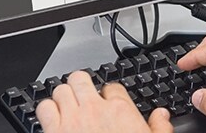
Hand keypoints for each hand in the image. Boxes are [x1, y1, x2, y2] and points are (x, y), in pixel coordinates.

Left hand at [36, 71, 172, 132]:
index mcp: (120, 110)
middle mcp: (94, 109)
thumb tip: (161, 115)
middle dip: (81, 86)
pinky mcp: (54, 131)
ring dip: (63, 97)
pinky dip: (47, 112)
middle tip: (83, 96)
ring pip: (60, 90)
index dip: (109, 95)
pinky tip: (53, 119)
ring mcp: (72, 119)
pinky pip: (43, 109)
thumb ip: (159, 127)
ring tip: (67, 107)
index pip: (112, 87)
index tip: (108, 103)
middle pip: (80, 78)